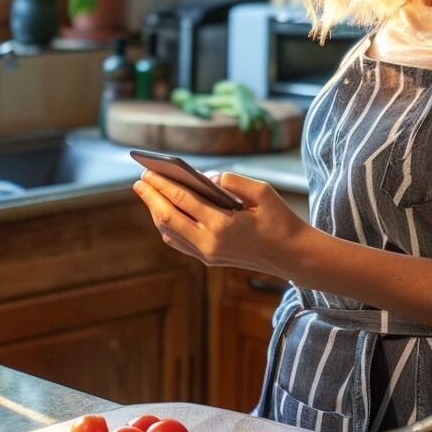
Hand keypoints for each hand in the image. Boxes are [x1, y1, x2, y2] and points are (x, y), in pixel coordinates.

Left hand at [132, 169, 310, 275]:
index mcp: (222, 226)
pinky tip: (163, 211)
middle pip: (167, 218)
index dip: (162, 185)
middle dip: (151, 197)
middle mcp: (210, 244)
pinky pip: (179, 242)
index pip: (182, 200)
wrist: (291, 255)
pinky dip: (167, 225)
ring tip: (148, 193)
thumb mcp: (261, 191)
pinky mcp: (209, 260)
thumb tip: (203, 178)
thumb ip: (230, 180)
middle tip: (140, 181)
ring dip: (156, 211)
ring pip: (169, 232)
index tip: (147, 172)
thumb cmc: (279, 219)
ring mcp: (207, 255)